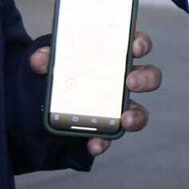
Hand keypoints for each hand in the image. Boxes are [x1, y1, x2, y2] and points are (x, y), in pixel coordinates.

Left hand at [30, 31, 159, 157]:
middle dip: (145, 78)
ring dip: (136, 116)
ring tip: (125, 119)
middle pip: (149, 76)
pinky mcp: (108, 127)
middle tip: (131, 81)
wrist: (48, 98)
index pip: (137, 45)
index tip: (135, 47)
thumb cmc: (64, 70)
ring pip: (139, 110)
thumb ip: (47, 57)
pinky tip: (95, 145)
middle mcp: (124, 80)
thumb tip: (39, 59)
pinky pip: (112, 136)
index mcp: (116, 56)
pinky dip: (104, 142)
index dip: (141, 43)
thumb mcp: (54, 59)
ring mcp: (119, 105)